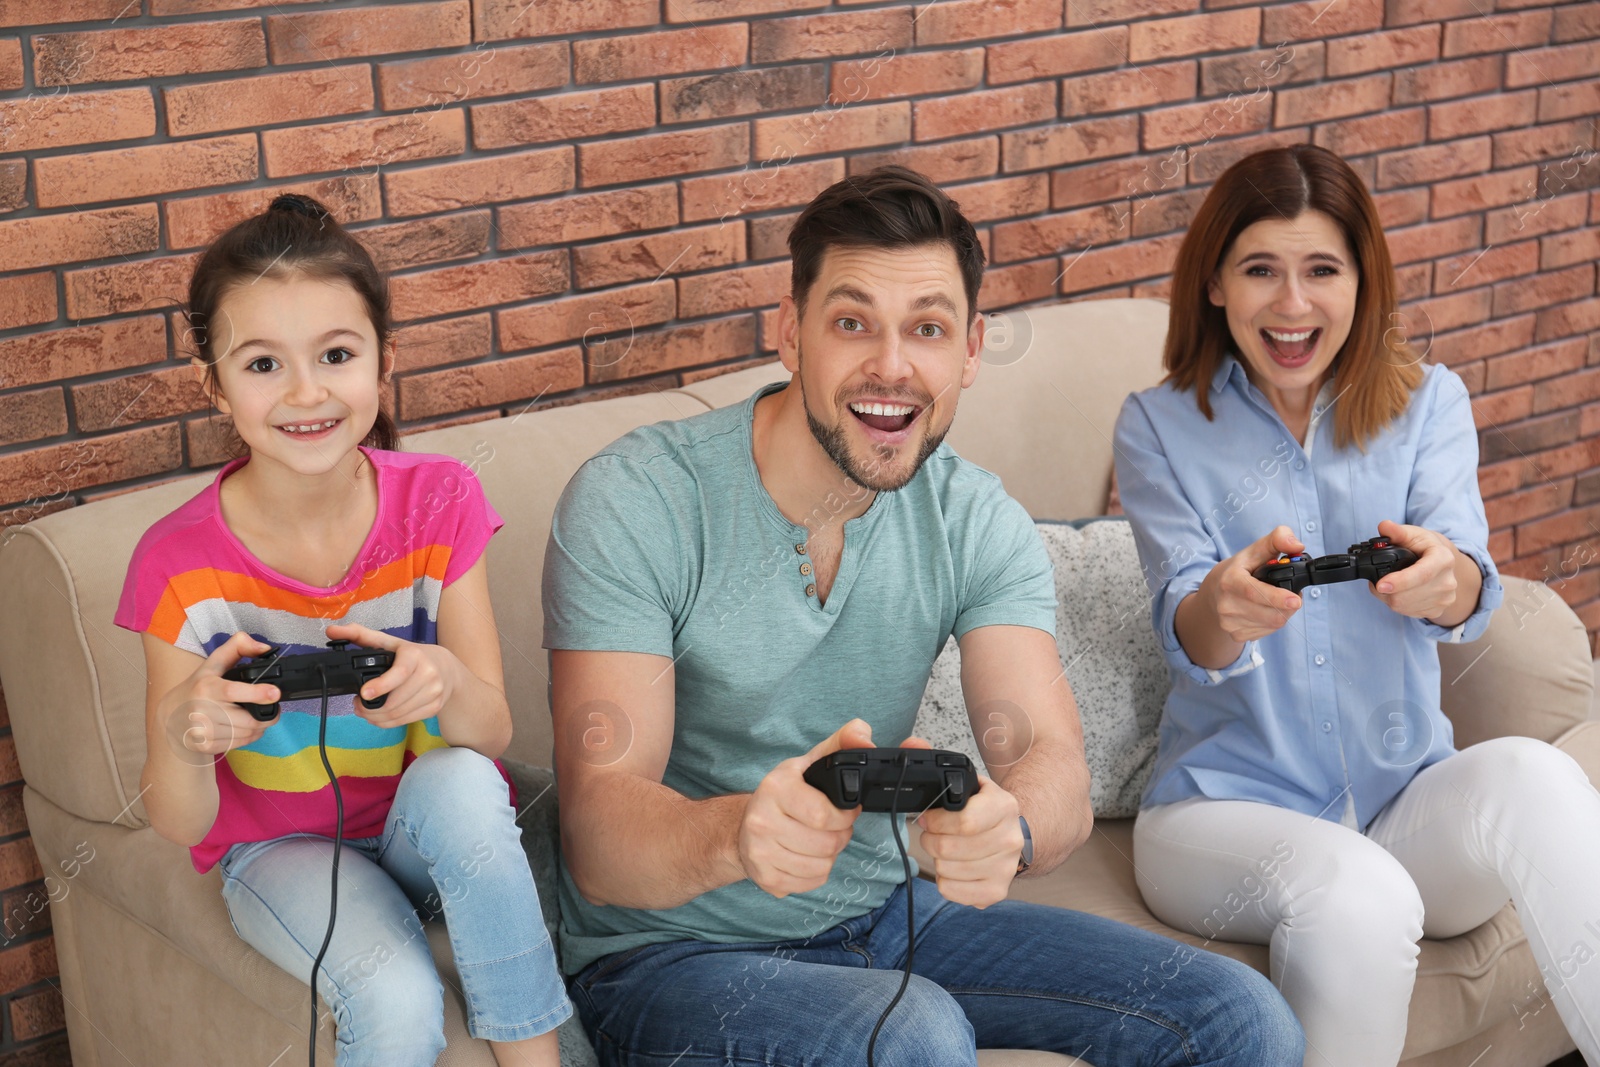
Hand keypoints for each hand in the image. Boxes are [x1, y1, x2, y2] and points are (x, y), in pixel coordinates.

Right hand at [165, 631, 281, 755]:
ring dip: (260, 726)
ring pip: (248, 733)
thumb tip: (264, 648)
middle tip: (272, 708)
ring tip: (256, 716)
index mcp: (206, 687)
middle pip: (249, 719)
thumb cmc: (197, 687)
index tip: (275, 693)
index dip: (257, 693)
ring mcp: (203, 731)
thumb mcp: (213, 663)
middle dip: (269, 715)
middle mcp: (202, 710)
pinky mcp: (206, 746)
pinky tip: (244, 727)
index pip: (232, 691)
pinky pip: (241, 743)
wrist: (170, 717)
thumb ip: (238, 646)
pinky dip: (250, 736)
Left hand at [324, 623, 462, 728]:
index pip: (400, 673)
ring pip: (398, 714)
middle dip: (370, 708)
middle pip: (395, 701)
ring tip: (366, 711)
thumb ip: (360, 635)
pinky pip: (405, 721)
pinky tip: (380, 716)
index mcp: (415, 656)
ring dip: (376, 717)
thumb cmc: (413, 655)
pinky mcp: (435, 708)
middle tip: (357, 705)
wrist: (448, 668)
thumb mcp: (389, 642)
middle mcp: (428, 674)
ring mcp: (434, 693)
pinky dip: (388, 722)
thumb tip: (331, 631)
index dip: (381, 685)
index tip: (364, 693)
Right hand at [739, 718, 872, 897]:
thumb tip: (864, 736)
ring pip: (822, 866)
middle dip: (840, 835)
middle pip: (827, 844)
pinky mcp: (765, 878)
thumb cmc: (784, 793)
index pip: (823, 815)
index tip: (846, 810)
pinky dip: (817, 872)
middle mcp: (762, 821)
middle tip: (833, 826)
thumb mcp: (809, 763)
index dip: (844, 816)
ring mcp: (761, 853)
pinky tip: (806, 856)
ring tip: (819, 839)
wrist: (743, 828)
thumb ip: (841, 744)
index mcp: (775, 788)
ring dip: (829, 855)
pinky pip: (811, 882)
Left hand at [916, 771, 1022, 909]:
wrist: (1011, 833)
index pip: (966, 821)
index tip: (929, 818)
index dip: (937, 821)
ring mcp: (1006, 868)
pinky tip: (953, 868)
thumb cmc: (982, 809)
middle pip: (950, 849)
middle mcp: (1010, 839)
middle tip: (933, 834)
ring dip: (937, 860)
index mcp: (1003, 806)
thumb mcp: (966, 782)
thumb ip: (935, 761)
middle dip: (931, 840)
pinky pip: (953, 891)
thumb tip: (912, 745)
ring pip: (948, 871)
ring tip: (945, 849)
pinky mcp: (997, 891)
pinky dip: (944, 881)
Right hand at [1202, 525, 1306, 642]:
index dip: (1277, 598)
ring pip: (1274, 624)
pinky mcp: (1236, 635)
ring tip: (1277, 599)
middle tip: (1290, 592)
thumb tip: (1297, 546)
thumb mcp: (1254, 550)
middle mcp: (1227, 605)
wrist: (1212, 594)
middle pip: (1272, 614)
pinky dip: (1273, 621)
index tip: (1295, 600)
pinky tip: (1266, 610)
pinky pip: (1268, 632)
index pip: (1254, 592)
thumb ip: (1278, 539)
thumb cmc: (1238, 571)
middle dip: (1289, 604)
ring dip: (1283, 612)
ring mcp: (1230, 623)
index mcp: (1229, 581)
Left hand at [1368, 520, 1458, 619]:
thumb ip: (1397, 532)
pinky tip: (1399, 593)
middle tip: (1378, 581)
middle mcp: (1448, 581)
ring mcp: (1445, 598)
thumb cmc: (1424, 547)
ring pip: (1404, 606)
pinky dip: (1397, 605)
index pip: (1422, 574)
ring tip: (1389, 585)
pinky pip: (1409, 613)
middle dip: (1386, 590)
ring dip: (1389, 598)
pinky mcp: (1438, 610)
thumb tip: (1384, 526)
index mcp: (1443, 559)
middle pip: (1408, 595)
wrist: (1442, 562)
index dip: (1400, 581)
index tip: (1380, 585)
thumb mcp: (1413, 535)